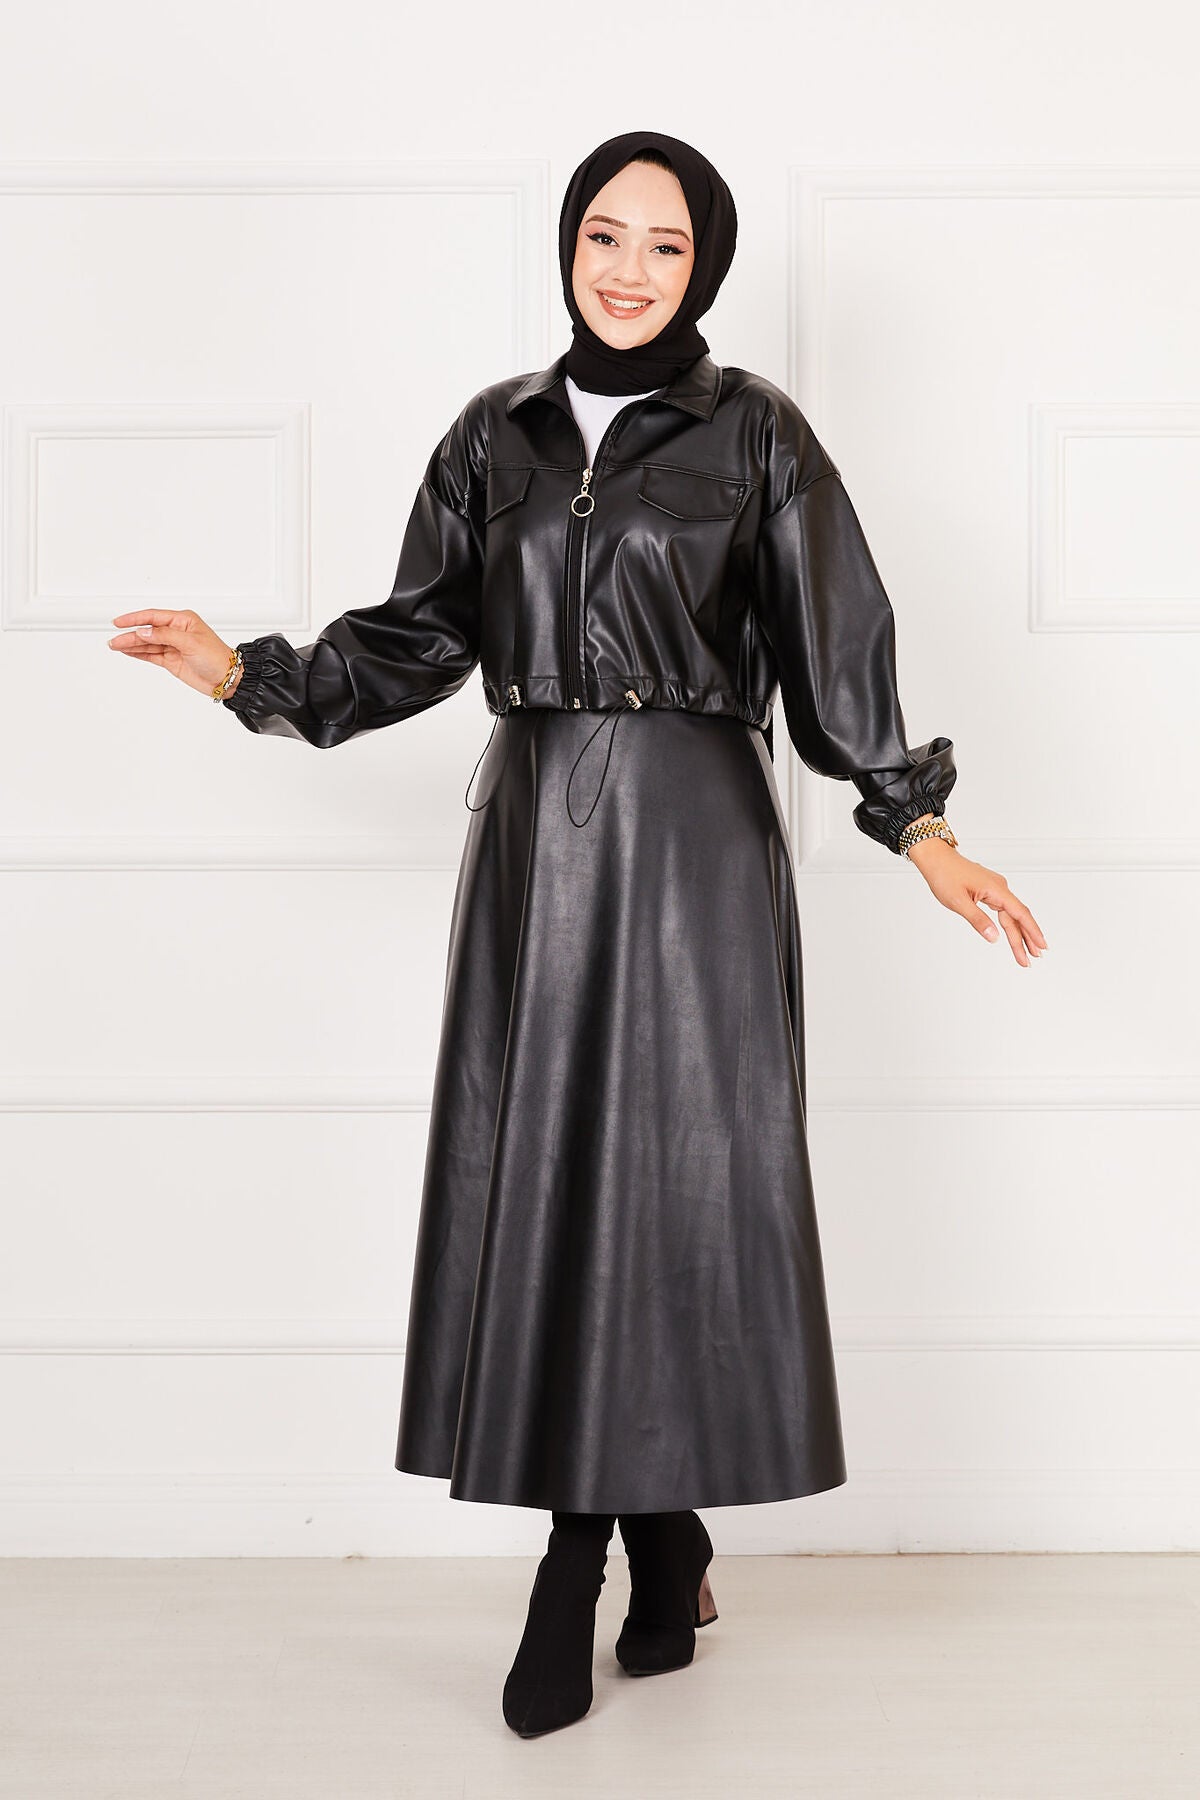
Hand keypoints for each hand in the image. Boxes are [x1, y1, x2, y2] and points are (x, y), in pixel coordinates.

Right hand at [107, 609, 241, 699]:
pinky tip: (127, 651)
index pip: (153, 617)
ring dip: (131, 645)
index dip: (134, 619)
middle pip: (147, 631)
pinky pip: (150, 654)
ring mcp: (173, 646)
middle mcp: (176, 631)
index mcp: (183, 621)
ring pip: (147, 644)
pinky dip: (138, 653)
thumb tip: (144, 632)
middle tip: (114, 640)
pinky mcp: (171, 660)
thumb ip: (165, 636)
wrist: (227, 679)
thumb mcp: (191, 643)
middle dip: (129, 635)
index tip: (118, 622)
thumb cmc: (217, 657)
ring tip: (114, 645)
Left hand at [906, 838, 1047, 966]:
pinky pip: (1003, 911)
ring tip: (1025, 953)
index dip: (1032, 931)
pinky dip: (1009, 924)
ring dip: (1018, 934)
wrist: (936, 858)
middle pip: (1018, 917)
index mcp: (996, 889)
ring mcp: (995, 889)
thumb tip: (994, 937)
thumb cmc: (945, 875)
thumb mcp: (958, 902)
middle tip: (1034, 958)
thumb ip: (977, 920)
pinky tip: (1014, 934)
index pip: (1020, 913)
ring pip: (1011, 915)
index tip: (1042, 945)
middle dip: (1027, 938)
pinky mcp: (989, 891)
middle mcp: (1000, 888)